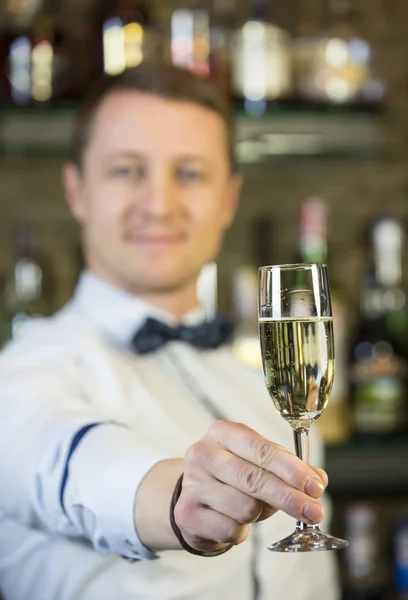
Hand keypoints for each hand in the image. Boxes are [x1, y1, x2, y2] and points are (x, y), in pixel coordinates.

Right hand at [174, 421, 327, 553]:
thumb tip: (319, 479)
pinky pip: (230, 530)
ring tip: (256, 509)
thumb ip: (290, 469)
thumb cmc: (234, 476)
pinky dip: (242, 531)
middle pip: (253, 478)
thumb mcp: (260, 464)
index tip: (315, 487)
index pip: (261, 449)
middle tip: (314, 511)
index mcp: (223, 433)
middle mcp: (203, 454)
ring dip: (261, 514)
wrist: (194, 497)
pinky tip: (236, 521)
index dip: (292, 469)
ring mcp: (192, 484)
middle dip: (289, 497)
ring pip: (245, 507)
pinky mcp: (187, 514)